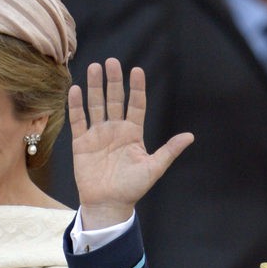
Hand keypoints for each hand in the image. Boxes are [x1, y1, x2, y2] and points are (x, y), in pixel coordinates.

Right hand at [68, 59, 193, 228]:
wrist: (108, 205)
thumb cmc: (132, 189)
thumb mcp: (154, 168)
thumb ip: (169, 151)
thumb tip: (190, 136)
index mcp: (133, 133)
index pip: (136, 105)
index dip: (136, 88)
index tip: (136, 71)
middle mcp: (115, 130)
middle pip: (114, 99)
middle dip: (113, 81)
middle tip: (112, 62)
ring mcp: (98, 135)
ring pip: (96, 105)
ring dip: (95, 87)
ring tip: (95, 67)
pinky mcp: (81, 143)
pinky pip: (78, 120)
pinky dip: (77, 106)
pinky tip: (76, 89)